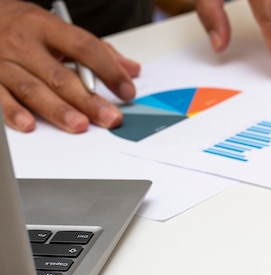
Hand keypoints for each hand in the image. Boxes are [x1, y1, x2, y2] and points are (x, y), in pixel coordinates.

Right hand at [0, 0, 139, 132]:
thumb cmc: (21, 26)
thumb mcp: (57, 28)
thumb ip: (97, 50)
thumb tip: (131, 70)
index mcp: (45, 26)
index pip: (84, 48)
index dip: (109, 70)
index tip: (127, 90)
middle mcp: (22, 43)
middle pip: (60, 75)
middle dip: (88, 100)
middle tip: (110, 117)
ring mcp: (2, 62)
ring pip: (33, 89)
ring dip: (58, 110)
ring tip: (80, 125)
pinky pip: (0, 98)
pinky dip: (14, 112)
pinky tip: (30, 124)